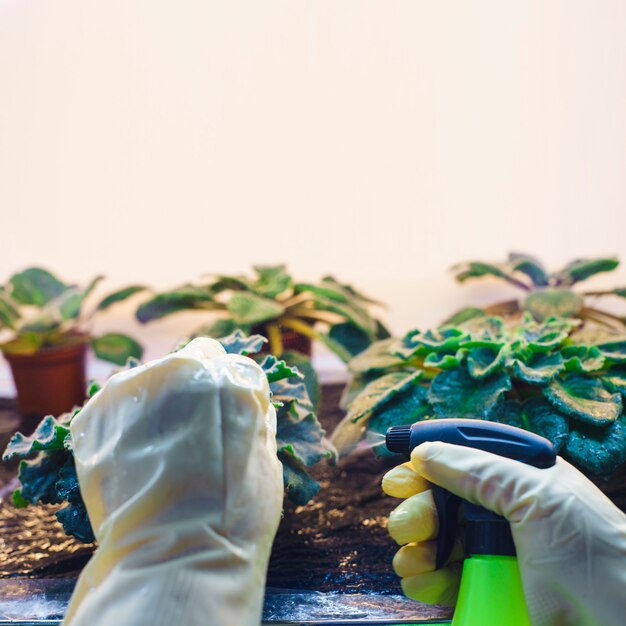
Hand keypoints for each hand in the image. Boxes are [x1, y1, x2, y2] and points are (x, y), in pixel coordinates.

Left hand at [64, 337, 283, 625]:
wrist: (175, 556)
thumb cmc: (235, 516)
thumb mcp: (267, 460)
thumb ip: (256, 418)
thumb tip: (251, 404)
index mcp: (234, 377)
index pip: (234, 366)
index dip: (230, 395)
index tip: (223, 420)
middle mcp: (184, 367)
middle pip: (191, 361)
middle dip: (193, 388)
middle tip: (189, 435)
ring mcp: (136, 386)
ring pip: (150, 381)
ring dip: (156, 404)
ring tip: (157, 454)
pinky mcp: (97, 412)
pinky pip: (117, 408)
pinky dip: (124, 427)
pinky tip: (133, 462)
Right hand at [382, 441, 625, 625]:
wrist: (617, 622)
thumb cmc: (594, 551)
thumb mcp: (537, 494)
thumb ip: (478, 469)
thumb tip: (424, 453)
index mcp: (516, 478)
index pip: (459, 460)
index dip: (426, 465)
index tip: (400, 478)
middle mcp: (499, 512)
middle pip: (437, 501)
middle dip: (417, 510)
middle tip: (411, 525)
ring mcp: (490, 553)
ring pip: (431, 540)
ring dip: (413, 547)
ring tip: (415, 557)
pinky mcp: (483, 590)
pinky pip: (436, 578)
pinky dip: (421, 578)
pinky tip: (421, 579)